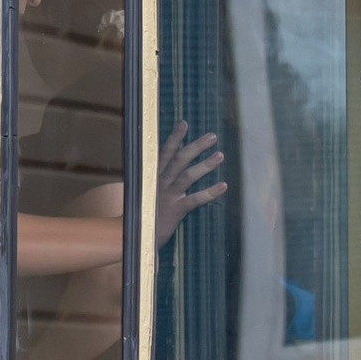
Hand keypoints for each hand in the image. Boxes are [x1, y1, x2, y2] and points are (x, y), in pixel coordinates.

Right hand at [156, 121, 226, 238]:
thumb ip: (160, 179)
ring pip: (187, 176)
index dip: (174, 138)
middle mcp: (160, 183)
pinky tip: (223, 186)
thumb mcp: (149, 192)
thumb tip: (172, 166)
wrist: (136, 236)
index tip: (184, 123)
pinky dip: (210, 192)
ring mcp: (168, 196)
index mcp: (154, 177)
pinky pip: (195, 200)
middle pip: (179, 160)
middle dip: (195, 147)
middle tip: (212, 136)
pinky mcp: (176, 210)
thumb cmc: (145, 213)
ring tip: (220, 155)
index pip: (164, 153)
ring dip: (204, 165)